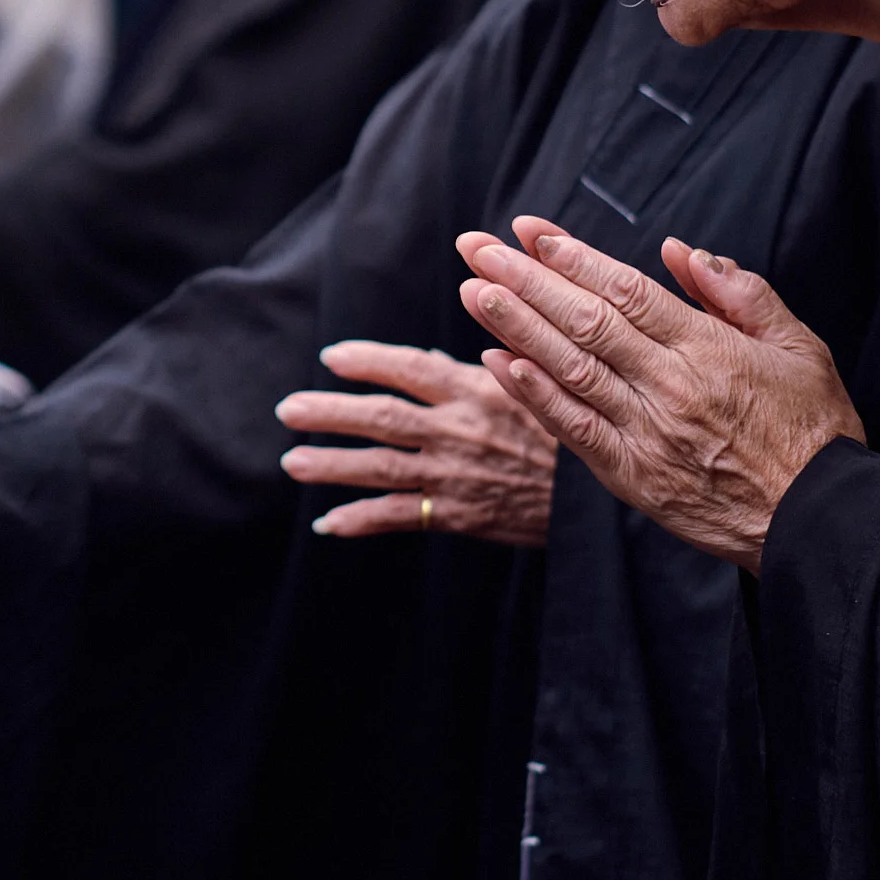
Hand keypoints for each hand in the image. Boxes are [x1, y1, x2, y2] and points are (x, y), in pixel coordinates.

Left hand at [276, 339, 557, 543]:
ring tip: (293, 462)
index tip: (332, 357)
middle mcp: (459, 431)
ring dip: (332, 465)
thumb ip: (473, 370)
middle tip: (289, 409)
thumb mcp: (529, 386)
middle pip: (382, 418)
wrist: (591, 497)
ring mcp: (454, 475)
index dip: (369, 361)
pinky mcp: (457, 515)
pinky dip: (361, 520)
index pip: (411, 369)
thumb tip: (423, 356)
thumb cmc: (560, 431)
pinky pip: (400, 517)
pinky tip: (327, 522)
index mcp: (476, 391)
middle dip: (330, 413)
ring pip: (381, 468)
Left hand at [455, 216, 860, 572]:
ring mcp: (647, 433)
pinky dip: (533, 394)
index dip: (573, 256)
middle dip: (525, 279)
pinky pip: (573, 429)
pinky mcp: (632, 476)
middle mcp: (670, 385)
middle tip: (478, 247)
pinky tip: (499, 361)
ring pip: (570, 369)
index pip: (625, 290)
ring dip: (516, 326)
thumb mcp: (799, 346)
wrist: (819, 521)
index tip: (531, 231)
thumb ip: (741, 293)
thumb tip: (680, 251)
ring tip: (473, 290)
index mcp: (708, 348)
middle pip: (585, 321)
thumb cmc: (814, 430)